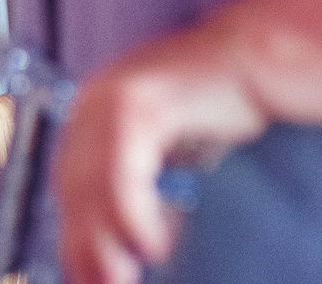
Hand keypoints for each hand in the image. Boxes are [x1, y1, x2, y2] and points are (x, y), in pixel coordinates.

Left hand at [55, 18, 266, 283]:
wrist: (254, 58)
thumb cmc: (214, 105)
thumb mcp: (162, 145)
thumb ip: (134, 178)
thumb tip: (122, 237)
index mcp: (89, 109)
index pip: (67, 183)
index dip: (74, 233)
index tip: (82, 272)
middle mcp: (92, 101)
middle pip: (73, 186)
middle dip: (83, 245)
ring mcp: (111, 98)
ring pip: (93, 184)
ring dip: (106, 239)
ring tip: (124, 276)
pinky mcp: (140, 104)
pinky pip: (125, 172)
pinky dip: (134, 215)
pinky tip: (153, 244)